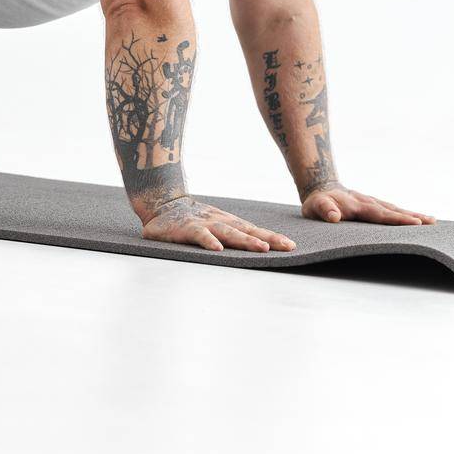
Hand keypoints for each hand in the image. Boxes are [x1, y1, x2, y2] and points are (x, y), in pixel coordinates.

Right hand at [140, 195, 296, 252]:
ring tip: (262, 249)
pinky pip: (200, 235)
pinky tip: (217, 249)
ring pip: (229, 232)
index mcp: (229, 223)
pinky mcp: (188, 228)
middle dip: (268, 239)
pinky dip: (209, 241)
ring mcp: (205, 224)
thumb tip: (256, 247)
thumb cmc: (192, 219)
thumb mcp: (214, 226)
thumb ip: (230, 236)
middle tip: (287, 247)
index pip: (255, 231)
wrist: (162, 204)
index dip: (272, 238)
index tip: (291, 246)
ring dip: (246, 240)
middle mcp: (221, 222)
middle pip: (248, 231)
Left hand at [301, 184, 435, 225]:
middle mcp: (369, 203)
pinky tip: (418, 220)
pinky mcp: (374, 206)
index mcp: (359, 205)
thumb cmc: (318, 202)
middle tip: (432, 223)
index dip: (397, 219)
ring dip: (413, 215)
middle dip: (413, 217)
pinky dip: (406, 215)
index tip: (415, 223)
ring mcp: (373, 203)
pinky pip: (392, 211)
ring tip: (432, 221)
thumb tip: (334, 217)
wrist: (321, 188)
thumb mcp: (316, 206)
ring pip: (395, 209)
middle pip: (394, 211)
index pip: (381, 214)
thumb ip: (324, 210)